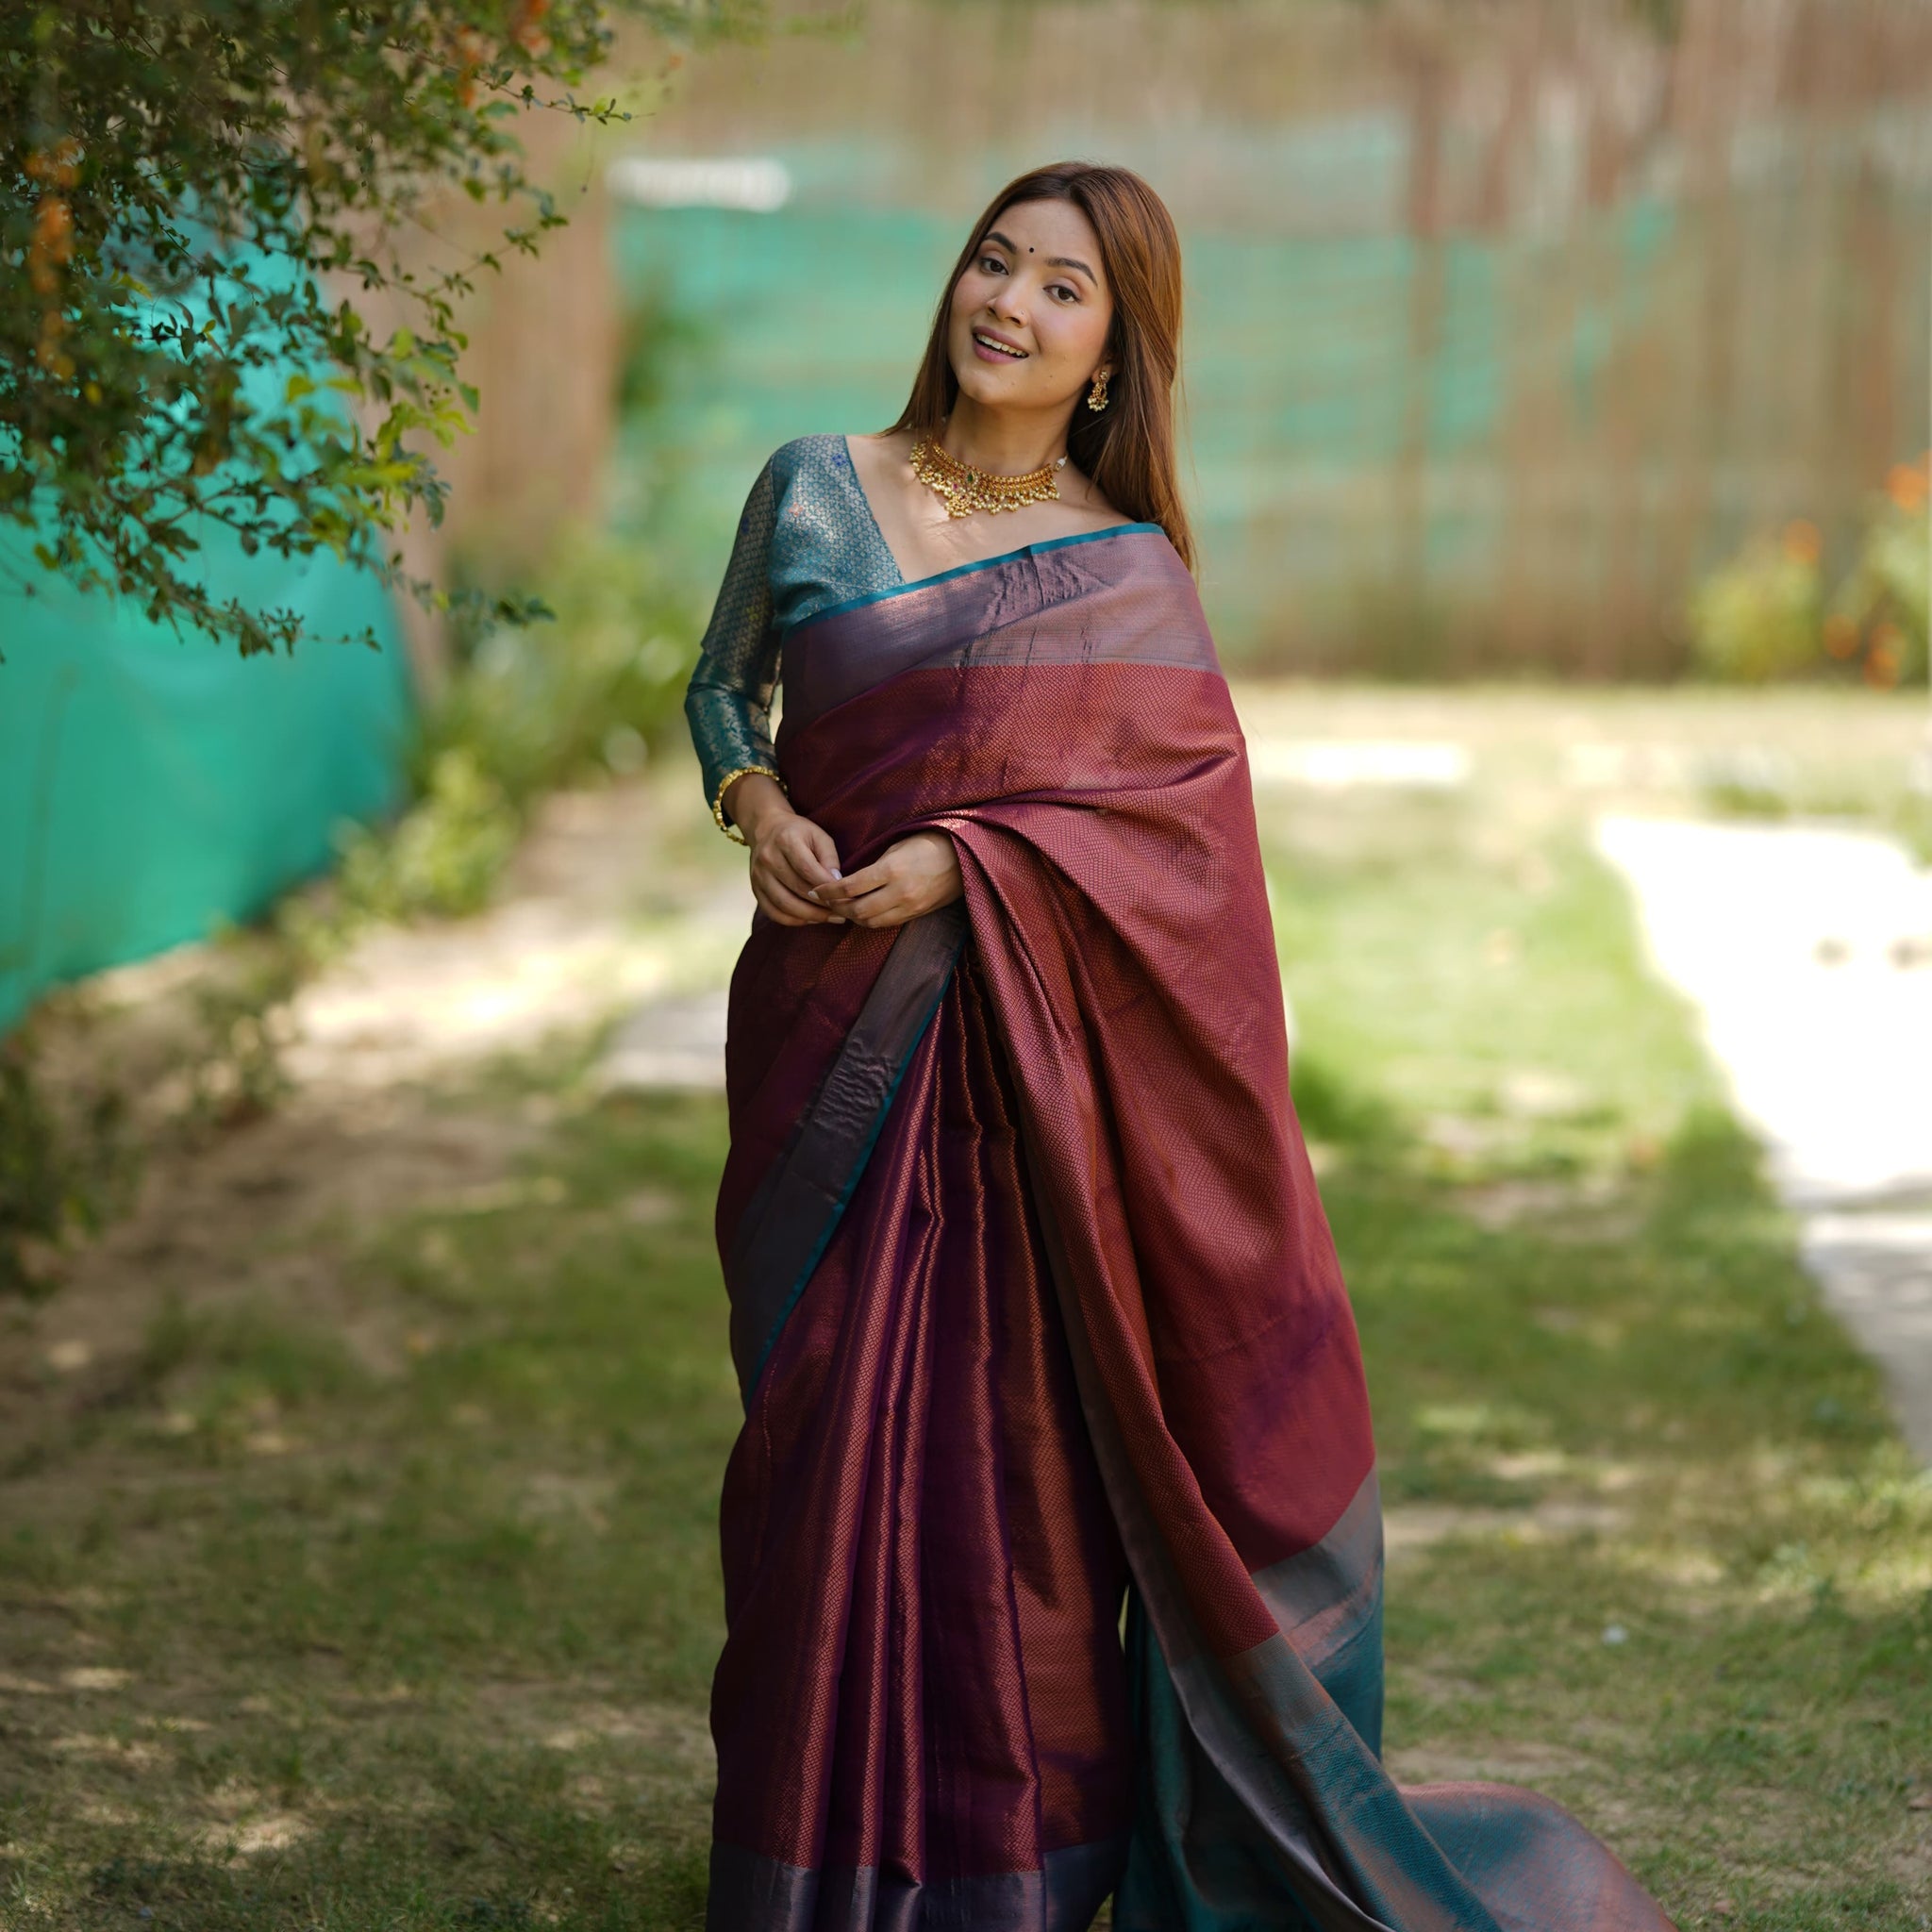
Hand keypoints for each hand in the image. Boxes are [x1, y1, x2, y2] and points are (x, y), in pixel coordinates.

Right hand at [726, 773, 846, 927]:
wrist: (766, 828)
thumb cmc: (799, 833)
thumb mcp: (819, 836)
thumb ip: (830, 858)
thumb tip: (837, 883)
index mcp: (786, 841)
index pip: (807, 869)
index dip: (827, 887)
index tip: (844, 897)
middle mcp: (768, 858)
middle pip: (797, 889)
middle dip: (822, 905)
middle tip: (841, 912)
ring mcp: (758, 875)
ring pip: (784, 904)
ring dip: (810, 916)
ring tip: (829, 918)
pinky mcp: (755, 888)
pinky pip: (773, 912)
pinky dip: (793, 920)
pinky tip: (810, 919)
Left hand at [811, 830, 961, 929]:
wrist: (965, 856)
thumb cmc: (929, 842)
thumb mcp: (897, 846)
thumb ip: (874, 866)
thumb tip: (849, 880)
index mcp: (892, 870)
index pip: (849, 887)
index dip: (828, 891)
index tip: (816, 890)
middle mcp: (900, 892)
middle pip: (856, 910)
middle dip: (836, 907)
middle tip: (824, 901)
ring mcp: (910, 906)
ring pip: (870, 921)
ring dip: (852, 917)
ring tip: (841, 907)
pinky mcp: (917, 914)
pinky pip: (886, 923)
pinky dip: (870, 920)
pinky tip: (862, 911)